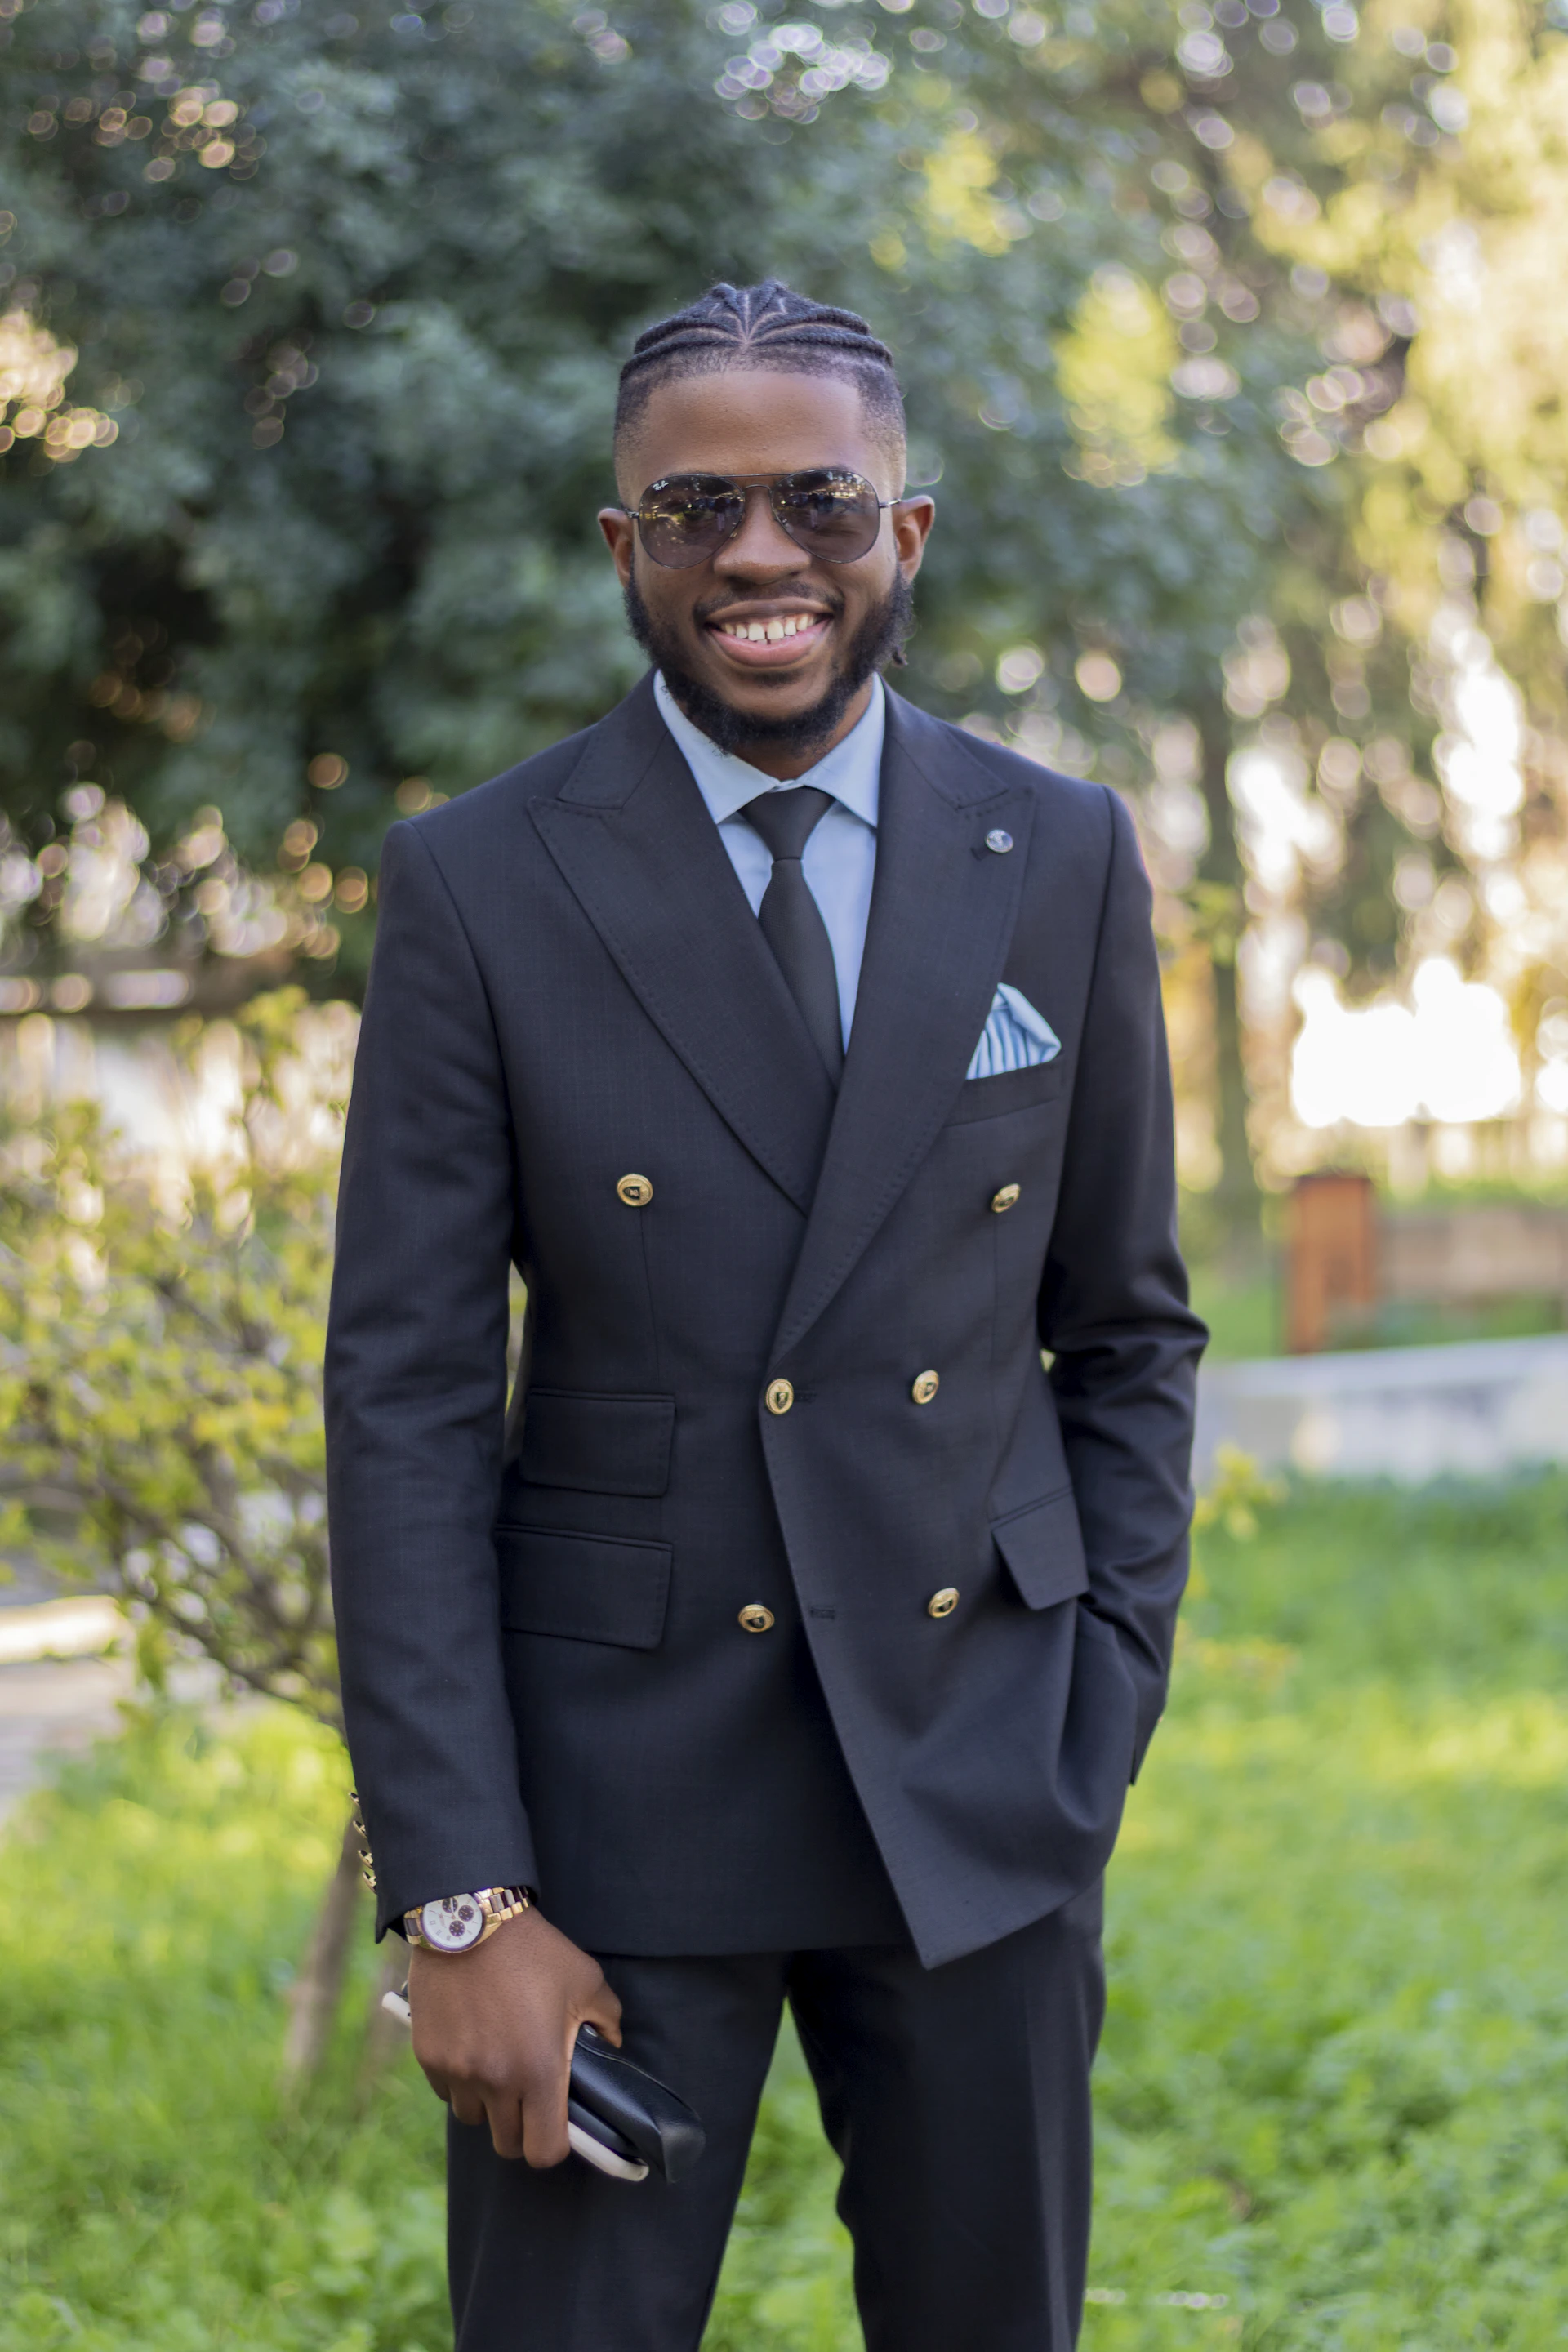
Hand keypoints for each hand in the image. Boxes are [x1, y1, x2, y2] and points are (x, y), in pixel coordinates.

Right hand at [408, 1908, 621, 2164]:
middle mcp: (496, 2082)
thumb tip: (613, 2045)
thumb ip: (607, 2020)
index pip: (543, 2151)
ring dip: (486, 2103)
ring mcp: (458, 2072)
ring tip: (498, 2065)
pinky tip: (471, 2047)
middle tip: (527, 2095)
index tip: (555, 2122)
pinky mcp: (428, 2057)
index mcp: (540, 2071)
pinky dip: (459, 2081)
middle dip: (519, 2127)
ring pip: (472, 2117)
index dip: (553, 2145)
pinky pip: (445, 2091)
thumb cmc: (534, 1951)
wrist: (469, 1919)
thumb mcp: (585, 1979)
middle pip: (506, 2143)